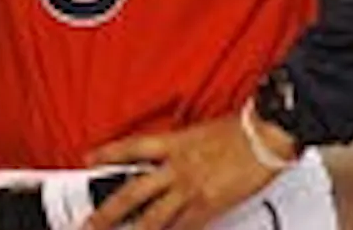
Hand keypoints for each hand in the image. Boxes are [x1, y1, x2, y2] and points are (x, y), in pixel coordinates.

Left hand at [84, 113, 287, 229]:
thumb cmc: (238, 131)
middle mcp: (176, 167)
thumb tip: (163, 158)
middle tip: (88, 223)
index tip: (89, 158)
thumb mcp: (198, 131)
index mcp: (173, 142)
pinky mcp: (207, 207)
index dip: (107, 153)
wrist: (264, 138)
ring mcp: (190, 191)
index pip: (131, 147)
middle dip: (108, 211)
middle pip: (133, 192)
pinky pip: (182, 228)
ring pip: (153, 218)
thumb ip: (177, 146)